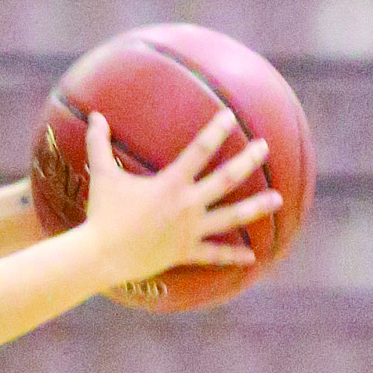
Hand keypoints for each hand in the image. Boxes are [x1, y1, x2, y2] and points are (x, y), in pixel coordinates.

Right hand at [82, 107, 282, 285]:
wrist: (101, 255)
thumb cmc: (101, 213)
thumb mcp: (102, 175)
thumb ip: (100, 143)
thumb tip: (94, 115)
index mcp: (171, 184)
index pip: (199, 150)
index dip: (216, 131)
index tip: (231, 116)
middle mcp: (187, 205)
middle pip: (226, 179)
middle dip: (248, 160)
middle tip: (264, 147)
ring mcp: (189, 231)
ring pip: (231, 217)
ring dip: (256, 208)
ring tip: (278, 199)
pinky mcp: (184, 252)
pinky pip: (214, 255)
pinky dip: (233, 256)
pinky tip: (253, 257)